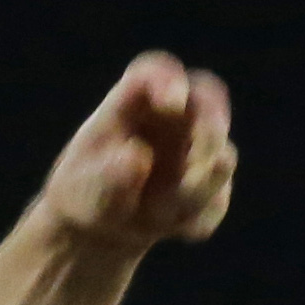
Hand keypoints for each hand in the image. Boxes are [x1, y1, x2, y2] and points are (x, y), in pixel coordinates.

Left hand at [40, 51, 236, 250]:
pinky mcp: (212, 181)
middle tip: (197, 161)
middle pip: (208, 98)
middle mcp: (173, 116)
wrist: (98, 230)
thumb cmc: (85, 192)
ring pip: (221, 153)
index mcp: (133, 101)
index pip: (154, 72)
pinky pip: (219, 197)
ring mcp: (198, 146)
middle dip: (209, 128)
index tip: (171, 104)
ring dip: (196, 188)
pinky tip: (180, 232)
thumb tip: (138, 158)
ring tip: (158, 215)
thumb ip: (106, 174)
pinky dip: (201, 217)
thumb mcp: (84, 187)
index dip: (168, 81)